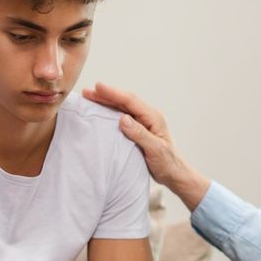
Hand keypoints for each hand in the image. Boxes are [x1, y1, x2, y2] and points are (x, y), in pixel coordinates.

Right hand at [82, 83, 210, 209]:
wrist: (174, 173)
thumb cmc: (167, 163)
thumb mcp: (155, 149)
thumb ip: (140, 134)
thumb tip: (123, 119)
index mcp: (153, 117)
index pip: (131, 101)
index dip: (113, 93)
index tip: (98, 87)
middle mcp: (148, 116)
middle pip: (124, 101)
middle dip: (106, 95)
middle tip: (87, 92)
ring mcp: (143, 122)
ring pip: (122, 108)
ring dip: (106, 102)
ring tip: (89, 97)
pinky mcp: (138, 129)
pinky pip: (122, 117)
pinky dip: (110, 112)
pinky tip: (99, 111)